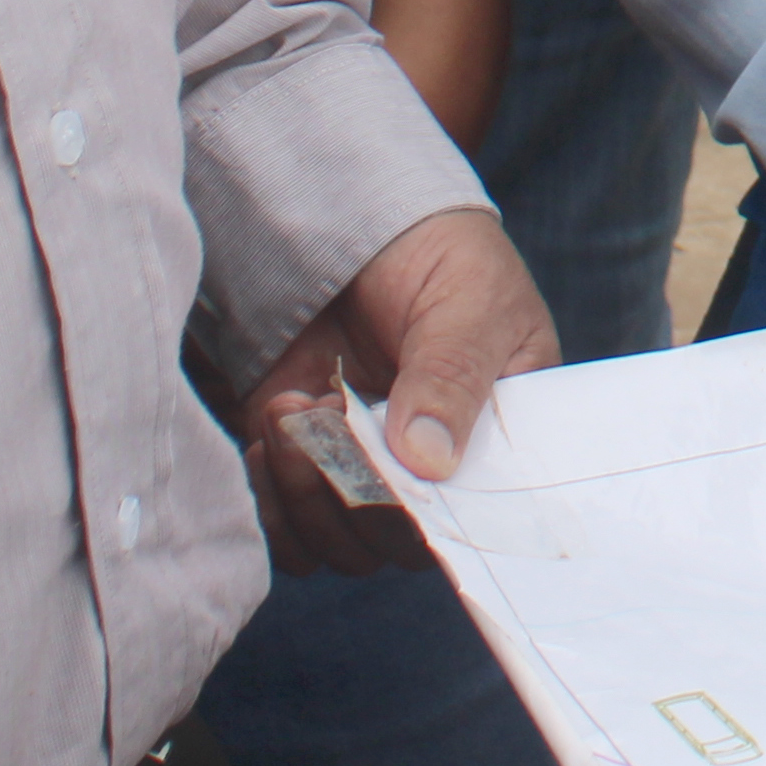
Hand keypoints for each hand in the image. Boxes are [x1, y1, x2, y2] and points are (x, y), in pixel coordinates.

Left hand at [238, 204, 554, 571]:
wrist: (364, 220)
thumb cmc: (442, 256)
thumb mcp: (469, 303)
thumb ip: (450, 377)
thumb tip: (427, 461)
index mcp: (496, 442)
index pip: (474, 519)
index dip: (429, 511)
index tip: (392, 461)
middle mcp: (432, 472)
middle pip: (395, 544)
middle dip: (352, 492)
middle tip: (329, 412)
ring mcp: (367, 472)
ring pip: (339, 544)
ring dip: (305, 492)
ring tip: (293, 410)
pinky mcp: (307, 466)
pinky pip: (289, 531)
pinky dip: (270, 503)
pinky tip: (270, 437)